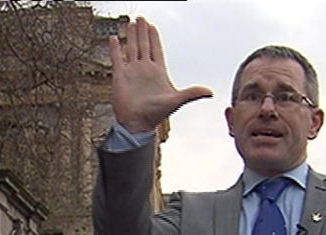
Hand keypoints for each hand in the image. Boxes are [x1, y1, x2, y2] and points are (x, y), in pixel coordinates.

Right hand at [110, 16, 212, 133]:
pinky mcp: (119, 76)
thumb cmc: (156, 114)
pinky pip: (117, 58)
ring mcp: (131, 72)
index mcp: (158, 71)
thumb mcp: (176, 100)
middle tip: (141, 18)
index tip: (152, 26)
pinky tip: (114, 38)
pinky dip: (115, 48)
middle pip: (144, 45)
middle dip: (143, 31)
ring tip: (131, 24)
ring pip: (131, 48)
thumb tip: (211, 92)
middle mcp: (144, 69)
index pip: (156, 49)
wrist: (137, 124)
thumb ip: (192, 93)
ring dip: (131, 36)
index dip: (154, 37)